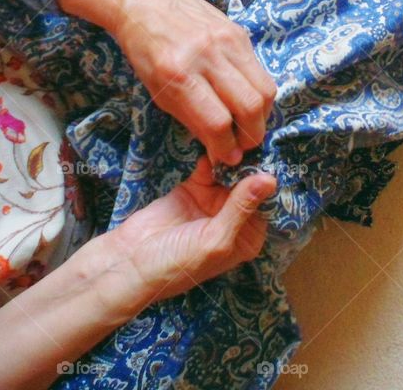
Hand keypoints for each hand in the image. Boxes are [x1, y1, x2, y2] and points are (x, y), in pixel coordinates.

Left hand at [95, 0, 276, 165]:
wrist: (146, 2)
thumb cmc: (145, 51)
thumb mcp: (156, 90)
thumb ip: (191, 118)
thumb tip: (221, 146)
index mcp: (177, 75)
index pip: (216, 122)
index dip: (227, 147)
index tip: (228, 158)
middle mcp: (206, 56)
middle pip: (249, 107)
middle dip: (252, 135)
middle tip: (245, 145)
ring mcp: (227, 41)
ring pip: (264, 90)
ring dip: (262, 116)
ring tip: (250, 125)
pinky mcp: (240, 33)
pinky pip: (261, 71)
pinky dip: (259, 93)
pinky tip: (248, 100)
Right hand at [102, 156, 275, 307]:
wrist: (127, 263)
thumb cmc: (175, 264)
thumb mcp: (214, 240)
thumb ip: (241, 208)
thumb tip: (270, 179)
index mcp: (247, 238)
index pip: (267, 206)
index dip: (270, 183)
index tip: (275, 157)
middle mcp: (234, 219)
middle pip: (251, 187)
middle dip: (253, 166)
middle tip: (255, 140)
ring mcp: (213, 203)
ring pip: (232, 175)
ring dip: (233, 159)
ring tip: (237, 139)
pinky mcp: (193, 189)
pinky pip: (209, 170)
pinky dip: (212, 158)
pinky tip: (215, 144)